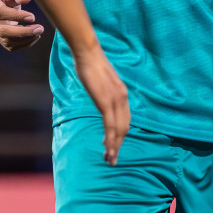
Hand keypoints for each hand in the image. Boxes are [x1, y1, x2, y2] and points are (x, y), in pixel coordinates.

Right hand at [0, 0, 45, 50]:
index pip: (0, 12)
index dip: (16, 16)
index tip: (33, 17)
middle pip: (2, 30)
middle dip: (23, 32)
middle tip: (40, 29)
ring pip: (6, 40)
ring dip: (24, 39)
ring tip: (39, 31)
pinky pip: (9, 44)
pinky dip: (23, 43)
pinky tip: (34, 36)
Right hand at [74, 46, 129, 164]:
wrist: (88, 52)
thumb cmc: (91, 65)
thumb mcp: (101, 82)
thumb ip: (104, 92)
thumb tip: (101, 98)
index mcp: (122, 94)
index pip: (125, 120)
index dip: (120, 135)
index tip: (113, 146)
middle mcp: (123, 98)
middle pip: (124, 128)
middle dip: (118, 145)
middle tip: (112, 159)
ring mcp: (116, 100)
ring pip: (118, 129)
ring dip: (114, 146)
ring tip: (110, 159)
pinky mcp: (106, 101)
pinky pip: (110, 125)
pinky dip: (110, 139)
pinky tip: (107, 148)